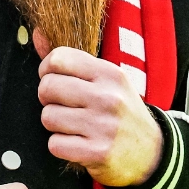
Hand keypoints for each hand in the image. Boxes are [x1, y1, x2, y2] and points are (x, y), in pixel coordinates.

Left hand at [34, 31, 163, 187]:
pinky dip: (62, 146)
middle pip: (48, 87)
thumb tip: (37, 35)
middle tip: (62, 106)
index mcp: (111, 74)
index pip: (59, 58)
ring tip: (74, 126)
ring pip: (48, 117)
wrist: (152, 153)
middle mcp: (109, 97)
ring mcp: (104, 126)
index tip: (55, 80)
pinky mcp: (98, 152)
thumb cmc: (121, 113)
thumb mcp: (107, 82)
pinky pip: (55, 144)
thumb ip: (72, 61)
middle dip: (48, 99)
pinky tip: (78, 144)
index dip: (47, 71)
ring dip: (55, 125)